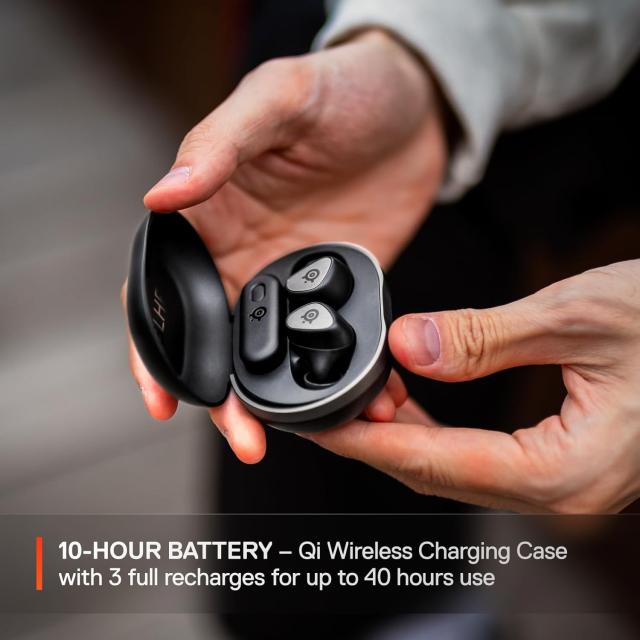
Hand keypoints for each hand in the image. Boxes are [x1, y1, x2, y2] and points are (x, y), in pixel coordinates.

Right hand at [123, 30, 446, 462]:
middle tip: (246, 437)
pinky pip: (331, 342)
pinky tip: (363, 397)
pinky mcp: (341, 289)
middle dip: (223, 396)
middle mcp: (241, 256)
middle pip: (215, 340)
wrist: (415, 107)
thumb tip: (160, 196)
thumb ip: (219, 145)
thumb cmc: (342, 89)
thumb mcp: (280, 99)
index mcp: (207, 215)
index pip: (161, 291)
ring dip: (281, 398)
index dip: (154, 348)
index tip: (165, 399)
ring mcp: (292, 278)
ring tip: (309, 431)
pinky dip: (341, 375)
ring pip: (270, 353)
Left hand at [306, 260, 639, 512]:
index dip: (366, 444)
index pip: (433, 464)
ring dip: (403, 434)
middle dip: (374, 440)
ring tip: (367, 392)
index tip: (318, 426)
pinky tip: (413, 400)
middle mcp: (560, 490)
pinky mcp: (561, 460)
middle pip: (435, 474)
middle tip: (330, 403)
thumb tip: (408, 344)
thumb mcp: (576, 316)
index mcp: (563, 471)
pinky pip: (478, 456)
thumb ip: (483, 337)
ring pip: (454, 467)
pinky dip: (435, 430)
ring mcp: (562, 481)